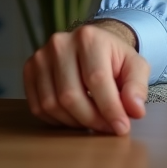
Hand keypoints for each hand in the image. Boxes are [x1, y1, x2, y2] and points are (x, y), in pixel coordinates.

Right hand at [23, 19, 147, 135]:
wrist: (92, 45)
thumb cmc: (114, 58)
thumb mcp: (135, 66)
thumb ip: (137, 87)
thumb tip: (135, 111)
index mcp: (89, 38)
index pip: (97, 80)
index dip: (110, 108)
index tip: (121, 127)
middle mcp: (60, 45)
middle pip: (71, 95)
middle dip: (92, 119)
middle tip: (108, 129)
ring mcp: (40, 58)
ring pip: (52, 104)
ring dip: (75, 122)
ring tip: (94, 123)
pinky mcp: (29, 72)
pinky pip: (39, 107)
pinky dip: (58, 120)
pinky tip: (76, 118)